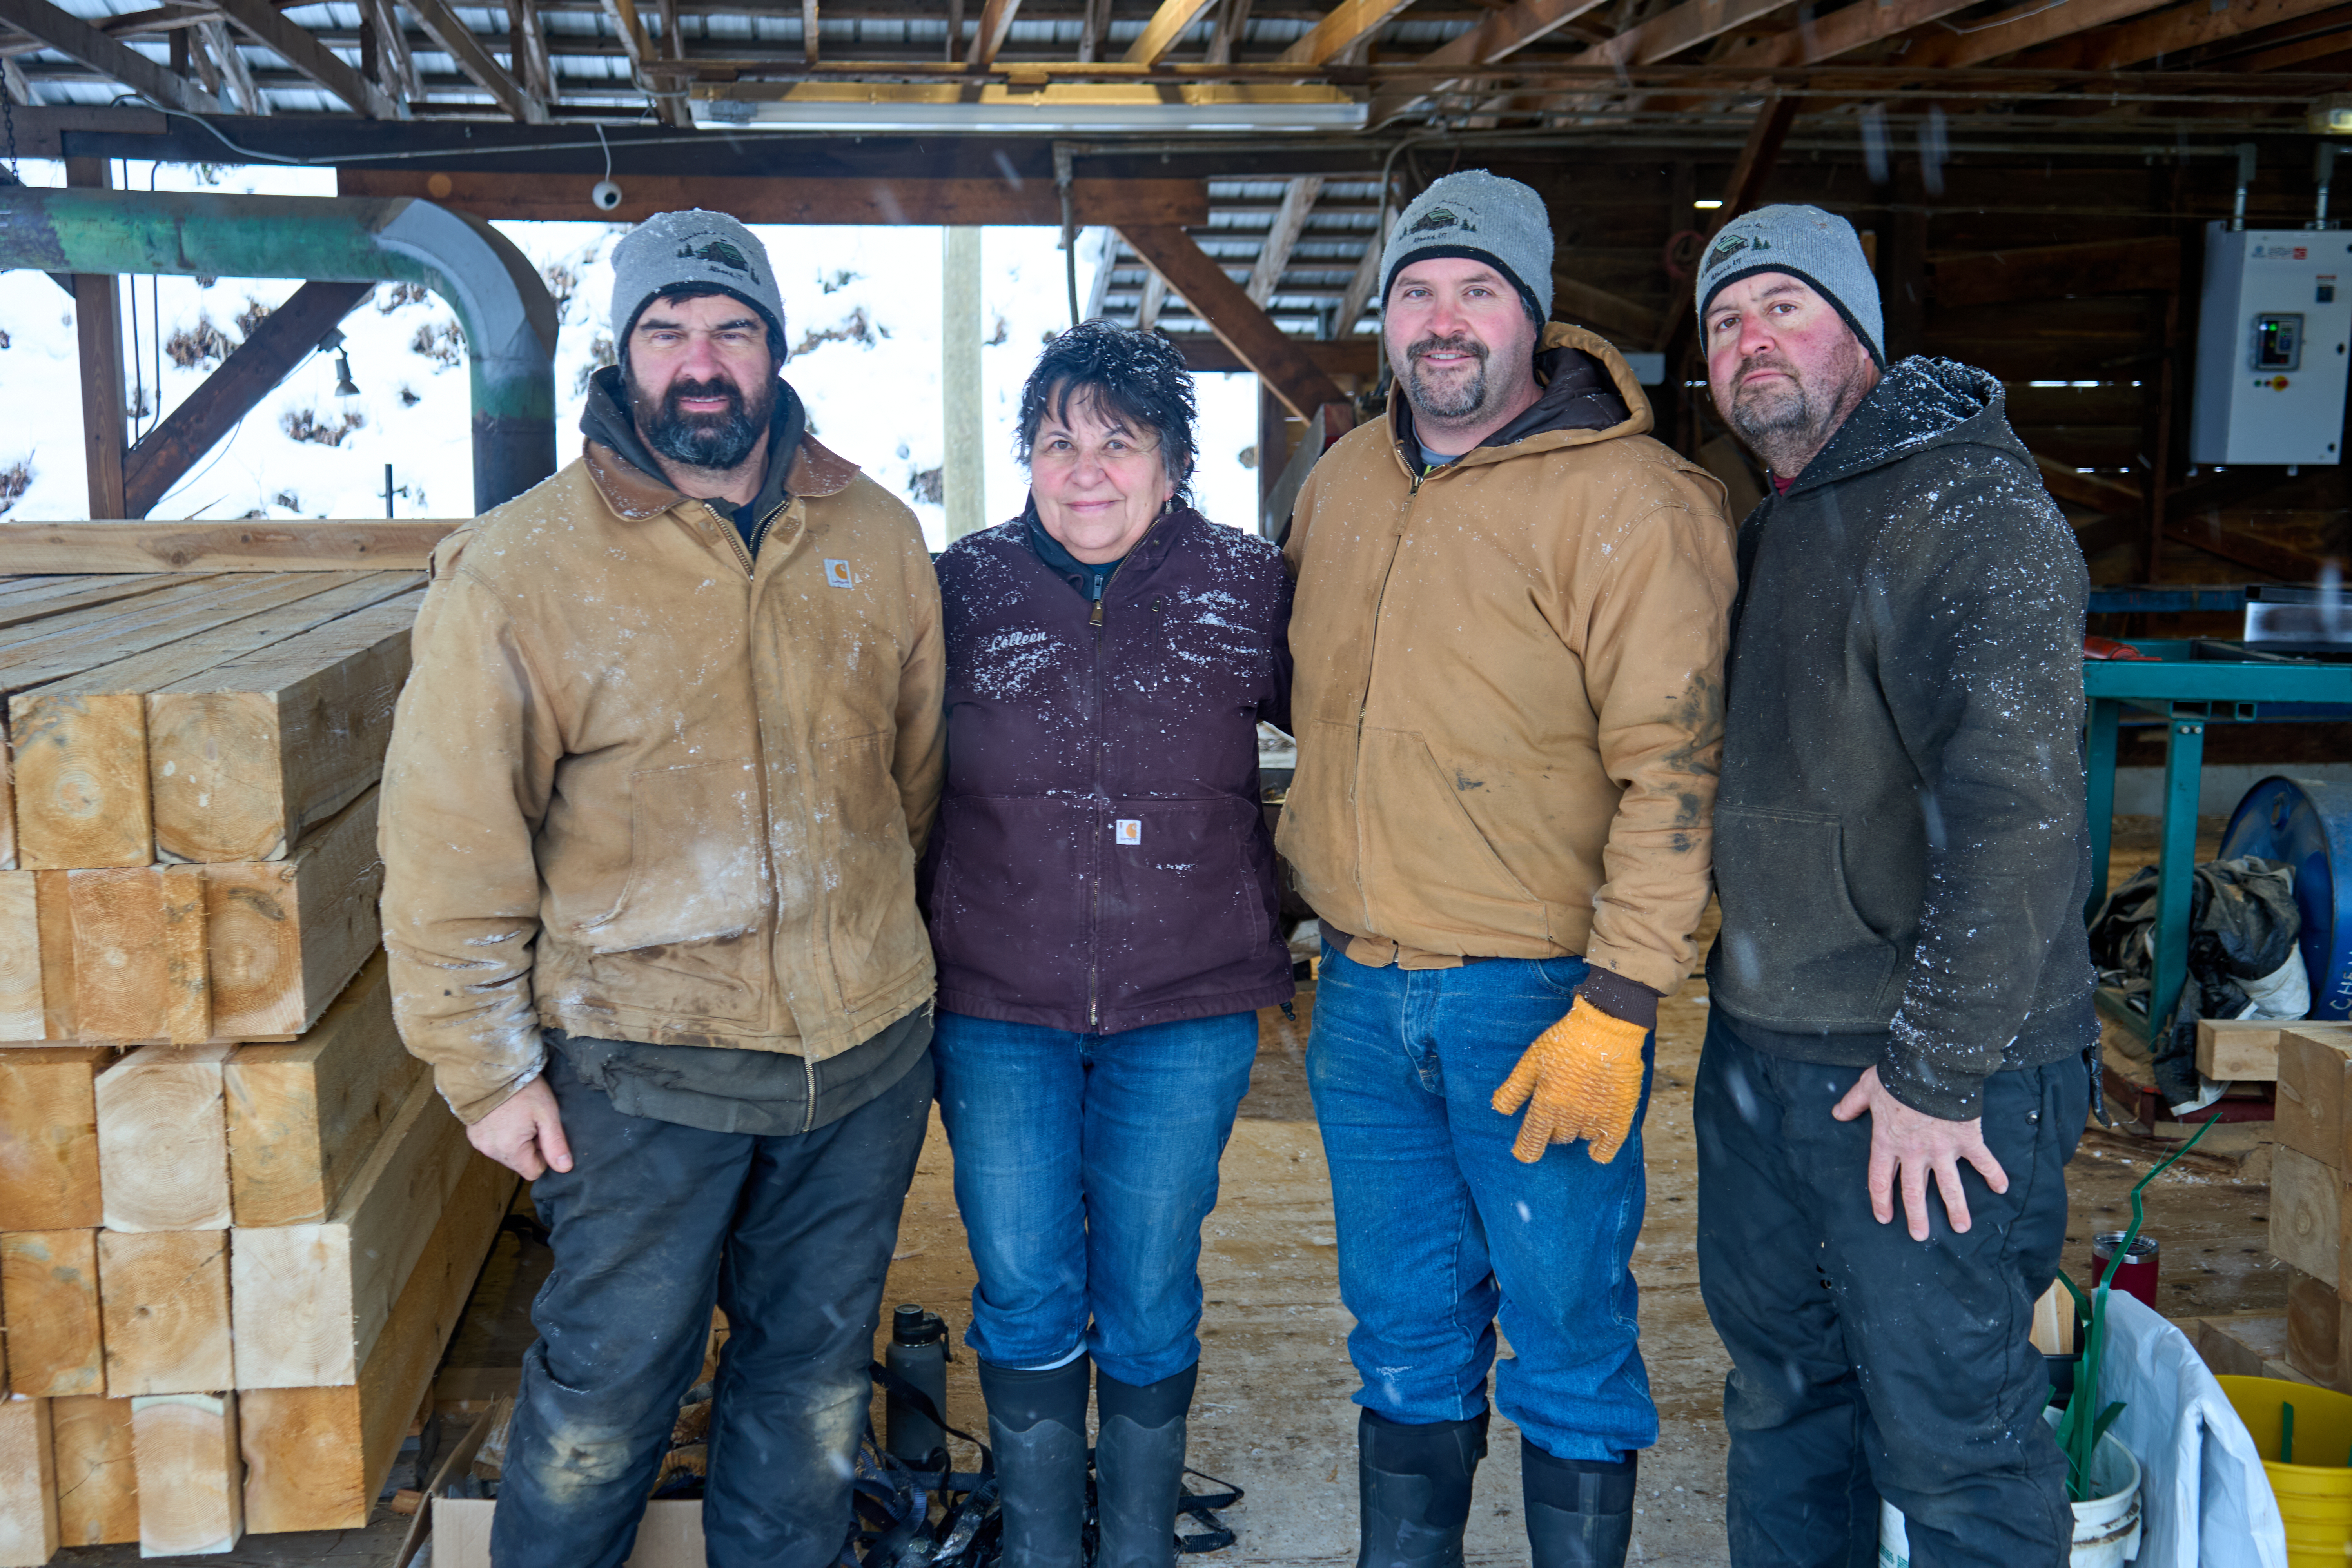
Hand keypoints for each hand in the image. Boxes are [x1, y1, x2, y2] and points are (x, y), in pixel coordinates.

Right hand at [468, 1076, 572, 1179]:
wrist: (493, 1068)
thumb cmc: (523, 1089)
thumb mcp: (547, 1114)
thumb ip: (555, 1144)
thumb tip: (564, 1168)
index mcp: (510, 1149)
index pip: (533, 1172)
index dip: (543, 1156)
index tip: (543, 1134)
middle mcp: (491, 1150)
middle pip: (519, 1163)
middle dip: (529, 1148)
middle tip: (531, 1122)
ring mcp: (479, 1143)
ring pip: (506, 1154)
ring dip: (515, 1142)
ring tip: (518, 1117)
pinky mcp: (473, 1135)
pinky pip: (493, 1144)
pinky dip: (501, 1135)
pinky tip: (505, 1116)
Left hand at [1490, 998, 1648, 1163]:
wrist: (1606, 1029)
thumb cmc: (1565, 1041)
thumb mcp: (1531, 1061)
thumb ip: (1515, 1089)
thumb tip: (1499, 1110)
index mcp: (1546, 1105)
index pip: (1531, 1141)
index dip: (1525, 1150)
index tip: (1523, 1153)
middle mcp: (1570, 1117)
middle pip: (1556, 1137)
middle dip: (1552, 1129)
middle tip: (1556, 1108)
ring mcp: (1596, 1119)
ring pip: (1579, 1137)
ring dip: (1574, 1128)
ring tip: (1577, 1107)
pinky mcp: (1619, 1116)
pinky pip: (1607, 1148)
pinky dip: (1599, 1150)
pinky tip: (1595, 1143)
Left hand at [1831, 1067, 2007, 1239]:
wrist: (1930, 1065)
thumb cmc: (1897, 1076)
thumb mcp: (1867, 1087)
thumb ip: (1852, 1103)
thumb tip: (1837, 1113)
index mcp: (1887, 1142)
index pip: (1879, 1179)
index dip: (1880, 1200)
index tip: (1884, 1218)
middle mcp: (1914, 1152)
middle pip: (1913, 1191)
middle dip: (1917, 1216)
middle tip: (1920, 1236)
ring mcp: (1942, 1148)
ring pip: (1949, 1186)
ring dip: (1956, 1208)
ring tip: (1962, 1228)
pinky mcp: (1966, 1139)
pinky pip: (1983, 1161)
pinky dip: (1994, 1174)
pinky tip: (2001, 1188)